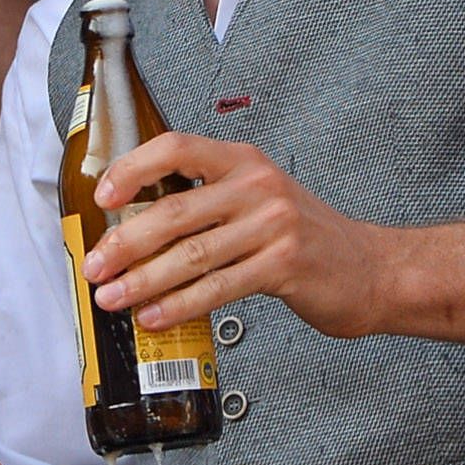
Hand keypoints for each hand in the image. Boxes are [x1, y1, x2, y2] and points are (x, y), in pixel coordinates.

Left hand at [87, 133, 382, 336]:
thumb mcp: (257, 201)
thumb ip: (206, 203)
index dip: (132, 169)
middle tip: (94, 267)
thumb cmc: (304, 238)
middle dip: (124, 242)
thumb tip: (133, 232)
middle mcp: (257, 185)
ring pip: (191, 255)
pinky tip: (155, 316)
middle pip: (174, 210)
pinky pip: (218, 287)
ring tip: (112, 298)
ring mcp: (273, 225)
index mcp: (242, 160)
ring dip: (143, 281)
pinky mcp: (284, 265)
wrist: (371, 269)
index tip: (101, 198)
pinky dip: (179, 305)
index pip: (176, 148)